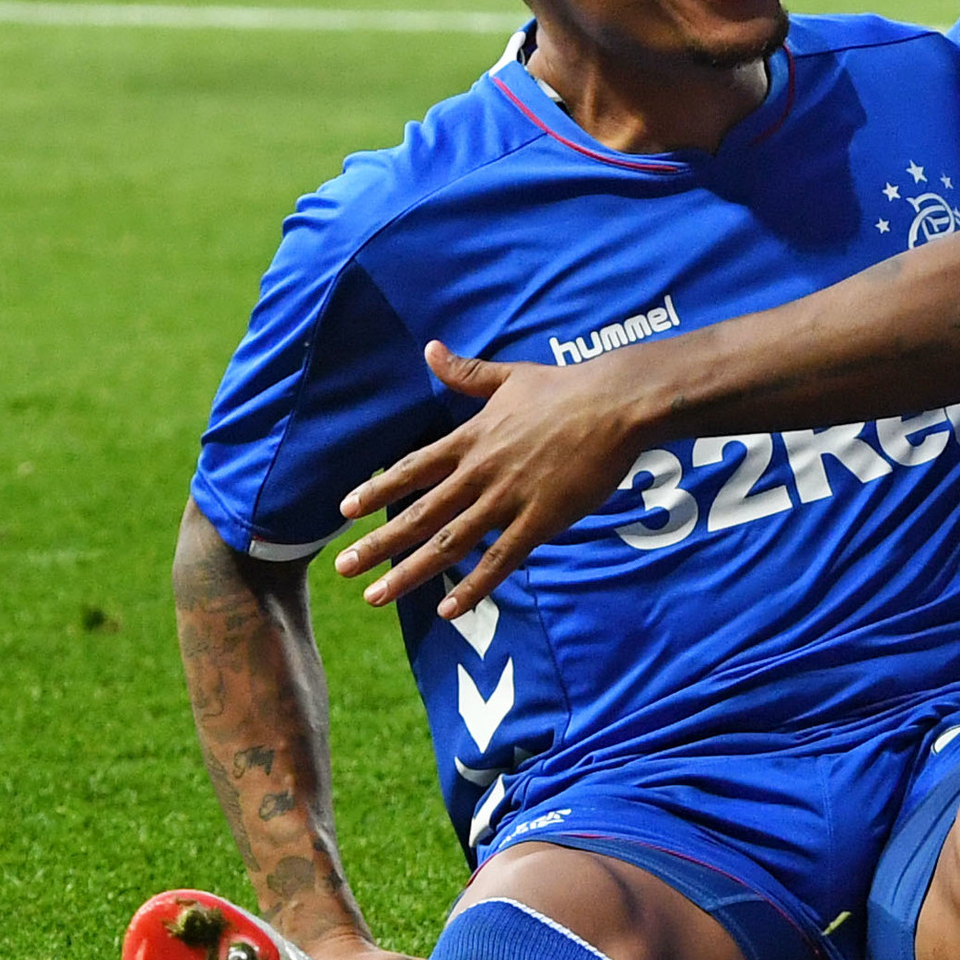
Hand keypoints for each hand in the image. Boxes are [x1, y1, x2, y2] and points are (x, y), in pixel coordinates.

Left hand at [335, 340, 649, 618]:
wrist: (615, 404)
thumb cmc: (567, 389)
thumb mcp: (510, 376)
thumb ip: (467, 373)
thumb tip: (429, 349)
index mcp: (471, 439)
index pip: (411, 469)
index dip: (376, 491)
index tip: (345, 512)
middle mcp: (480, 472)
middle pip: (419, 513)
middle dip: (377, 544)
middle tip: (343, 568)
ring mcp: (508, 498)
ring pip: (449, 542)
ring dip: (410, 572)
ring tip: (376, 596)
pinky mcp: (540, 519)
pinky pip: (501, 559)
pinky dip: (473, 586)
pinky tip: (449, 610)